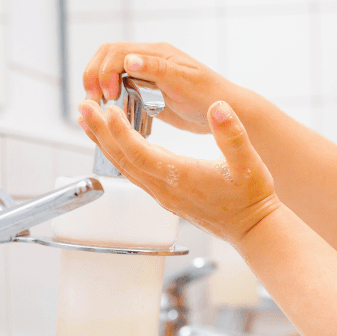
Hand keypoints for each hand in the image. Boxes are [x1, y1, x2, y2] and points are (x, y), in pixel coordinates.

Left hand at [77, 98, 282, 246]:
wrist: (253, 228)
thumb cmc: (252, 197)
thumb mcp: (248, 162)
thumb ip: (232, 133)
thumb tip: (218, 107)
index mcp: (180, 177)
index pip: (139, 153)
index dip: (120, 132)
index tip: (107, 110)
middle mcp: (164, 188)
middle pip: (122, 159)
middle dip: (100, 133)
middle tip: (82, 108)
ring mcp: (162, 194)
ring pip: (124, 167)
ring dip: (105, 143)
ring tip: (89, 120)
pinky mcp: (165, 195)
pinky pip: (133, 173)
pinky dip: (119, 154)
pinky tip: (114, 142)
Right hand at [83, 42, 252, 133]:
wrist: (226, 113)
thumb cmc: (210, 95)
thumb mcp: (184, 82)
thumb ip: (157, 69)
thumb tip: (129, 59)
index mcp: (157, 53)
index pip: (116, 52)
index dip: (104, 72)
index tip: (108, 95)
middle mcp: (149, 61)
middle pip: (107, 58)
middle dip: (94, 77)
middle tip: (94, 101)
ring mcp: (147, 76)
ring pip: (110, 72)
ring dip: (98, 87)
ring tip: (97, 108)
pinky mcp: (147, 92)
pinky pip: (120, 88)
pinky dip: (109, 98)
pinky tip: (108, 113)